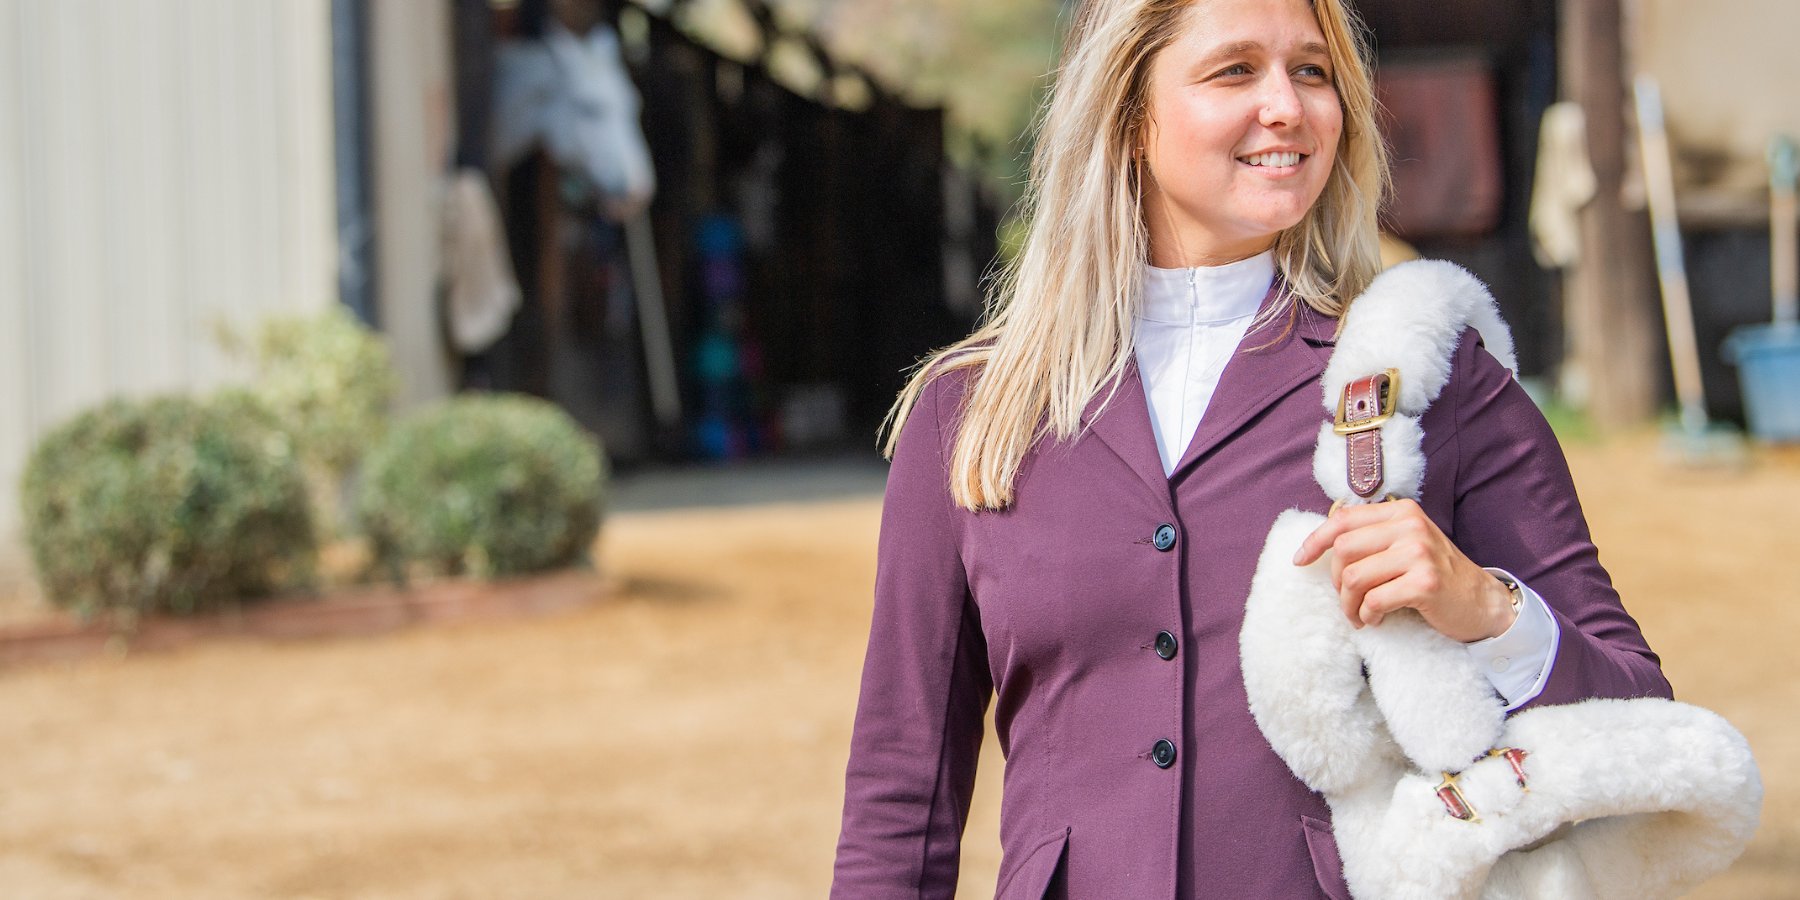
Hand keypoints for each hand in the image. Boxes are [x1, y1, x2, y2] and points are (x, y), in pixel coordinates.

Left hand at [1292, 499, 1516, 642]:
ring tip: (1359, 615)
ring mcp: (1419, 553)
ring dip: (1348, 604)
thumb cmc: (1435, 575)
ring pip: (1353, 577)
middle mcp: (1410, 526)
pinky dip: (1368, 615)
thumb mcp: (1406, 543)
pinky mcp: (1425, 583)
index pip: (1343, 519)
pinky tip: (1376, 620)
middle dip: (1335, 581)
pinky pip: (1374, 600)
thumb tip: (1321, 543)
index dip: (1315, 540)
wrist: (1482, 602)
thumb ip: (1373, 536)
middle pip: (1343, 551)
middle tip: (1346, 600)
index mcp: (1401, 511)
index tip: (1299, 560)